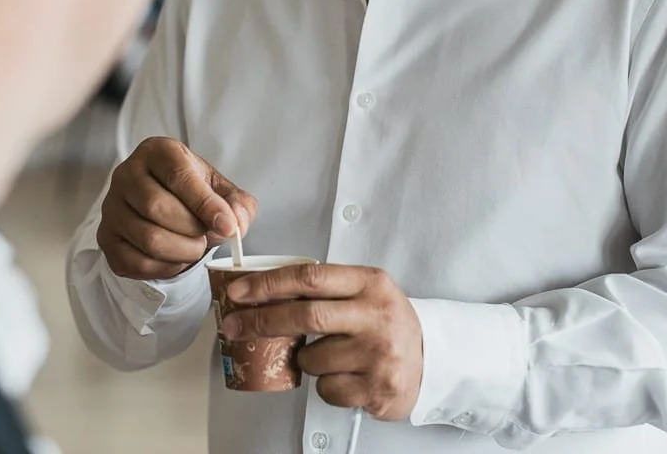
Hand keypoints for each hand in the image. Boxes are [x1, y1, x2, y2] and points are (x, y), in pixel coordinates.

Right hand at [97, 137, 257, 280]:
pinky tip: (177, 258)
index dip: (205, 204)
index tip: (228, 226)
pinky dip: (165, 267)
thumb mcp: (221, 189)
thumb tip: (235, 225)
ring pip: (147, 238)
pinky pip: (136, 262)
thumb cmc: (193, 192)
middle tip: (208, 237)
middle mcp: (126, 174)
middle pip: (157, 208)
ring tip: (195, 247)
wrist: (164, 201)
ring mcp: (111, 207)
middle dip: (192, 231)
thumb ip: (237, 204)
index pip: (177, 176)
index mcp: (157, 152)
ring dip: (182, 252)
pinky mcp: (106, 237)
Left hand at [223, 264, 421, 420]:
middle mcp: (376, 315)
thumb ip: (326, 289)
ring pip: (312, 358)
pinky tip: (345, 376)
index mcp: (370, 283)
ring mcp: (377, 353)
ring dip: (304, 360)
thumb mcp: (366, 292)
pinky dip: (324, 385)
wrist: (432, 361)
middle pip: (305, 316)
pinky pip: (326, 388)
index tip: (239, 292)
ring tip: (326, 356)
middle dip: (261, 321)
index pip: (310, 277)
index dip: (268, 284)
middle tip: (234, 326)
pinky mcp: (375, 388)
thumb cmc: (388, 324)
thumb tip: (262, 293)